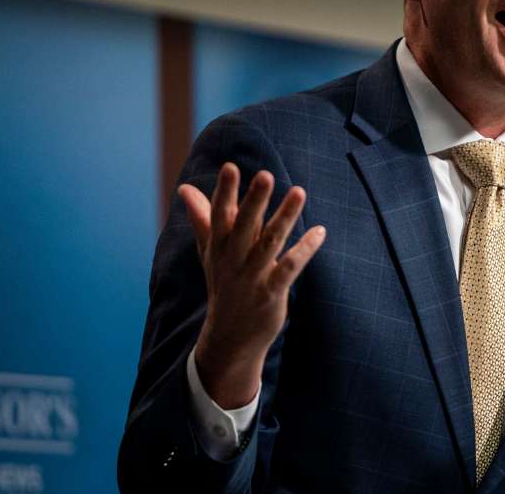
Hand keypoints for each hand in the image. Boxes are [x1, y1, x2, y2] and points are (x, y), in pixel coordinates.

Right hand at [182, 163, 326, 408]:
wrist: (230, 337)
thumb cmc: (224, 284)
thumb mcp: (210, 251)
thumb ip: (202, 218)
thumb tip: (184, 189)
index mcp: (218, 246)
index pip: (220, 214)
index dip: (224, 191)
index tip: (230, 166)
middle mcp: (233, 259)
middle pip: (244, 225)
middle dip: (254, 200)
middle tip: (266, 175)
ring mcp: (252, 276)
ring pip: (270, 242)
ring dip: (285, 217)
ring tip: (300, 192)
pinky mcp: (271, 293)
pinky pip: (289, 268)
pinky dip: (304, 249)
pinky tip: (320, 231)